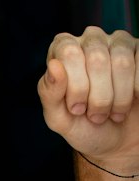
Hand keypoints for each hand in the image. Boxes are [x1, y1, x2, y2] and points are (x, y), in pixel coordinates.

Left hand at [38, 26, 138, 174]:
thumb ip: (50, 93)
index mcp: (64, 49)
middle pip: (97, 59)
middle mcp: (91, 39)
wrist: (116, 141)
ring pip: (122, 63)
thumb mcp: (59, 118)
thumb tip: (54, 65)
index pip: (69, 53)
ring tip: (113, 112)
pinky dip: (137, 90)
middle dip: (98, 97)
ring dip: (119, 98)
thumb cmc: (83, 126)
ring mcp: (119, 42)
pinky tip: (133, 99)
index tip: (76, 109)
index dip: (76, 86)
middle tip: (96, 116)